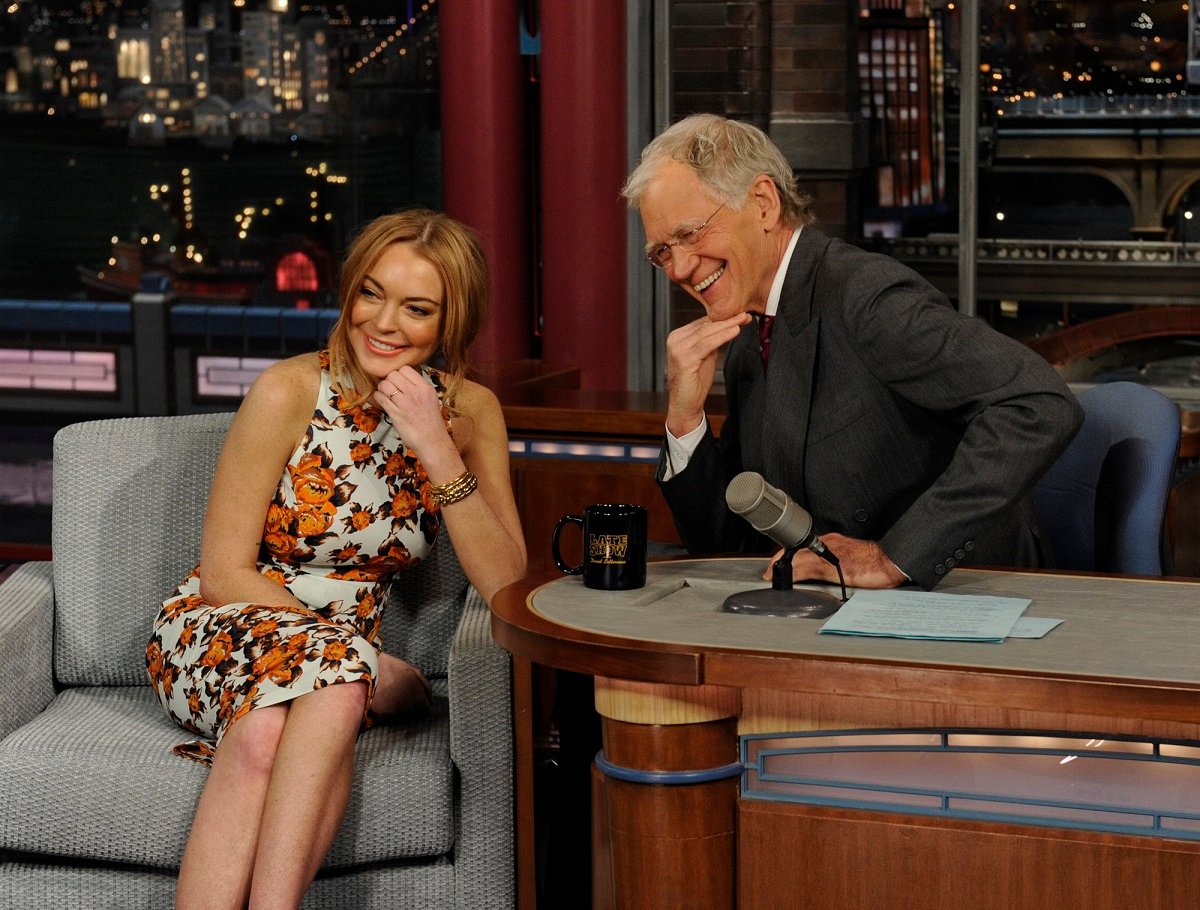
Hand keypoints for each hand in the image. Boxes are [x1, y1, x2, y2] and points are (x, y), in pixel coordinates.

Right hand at [371, 652, 433, 720]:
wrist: (365, 669)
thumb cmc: (390, 668)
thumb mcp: (412, 671)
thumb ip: (426, 687)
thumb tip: (431, 702)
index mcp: (416, 695)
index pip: (425, 710)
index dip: (422, 706)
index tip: (417, 702)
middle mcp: (406, 706)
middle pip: (414, 715)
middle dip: (411, 709)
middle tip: (402, 697)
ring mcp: (393, 712)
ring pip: (401, 718)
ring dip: (399, 712)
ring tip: (391, 698)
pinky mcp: (380, 716)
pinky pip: (387, 720)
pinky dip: (386, 714)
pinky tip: (383, 703)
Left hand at [373, 366, 454, 459]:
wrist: (432, 441)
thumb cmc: (431, 422)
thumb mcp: (431, 399)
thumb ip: (418, 387)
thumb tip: (401, 378)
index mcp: (425, 387)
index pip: (405, 369)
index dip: (399, 374)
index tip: (398, 382)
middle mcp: (415, 392)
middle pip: (393, 374)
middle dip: (389, 380)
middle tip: (391, 389)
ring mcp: (405, 402)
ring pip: (384, 384)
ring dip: (382, 389)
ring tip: (386, 396)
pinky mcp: (395, 413)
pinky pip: (380, 397)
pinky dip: (378, 398)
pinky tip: (383, 402)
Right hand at [665, 313, 751, 436]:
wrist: (685, 405)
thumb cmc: (694, 383)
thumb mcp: (705, 356)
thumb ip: (711, 342)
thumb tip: (726, 327)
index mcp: (679, 337)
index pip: (703, 323)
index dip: (722, 319)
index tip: (740, 315)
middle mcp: (675, 340)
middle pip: (705, 326)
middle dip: (727, 320)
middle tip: (745, 314)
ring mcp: (678, 349)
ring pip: (707, 333)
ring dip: (727, 326)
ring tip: (743, 320)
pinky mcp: (684, 359)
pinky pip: (707, 344)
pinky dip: (722, 337)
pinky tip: (734, 331)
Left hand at [764, 534, 906, 589]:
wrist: (891, 560)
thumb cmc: (875, 560)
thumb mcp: (850, 556)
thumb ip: (835, 560)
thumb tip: (823, 570)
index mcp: (833, 541)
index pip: (804, 545)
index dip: (788, 552)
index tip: (777, 560)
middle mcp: (828, 544)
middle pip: (797, 550)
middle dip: (779, 559)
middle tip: (768, 570)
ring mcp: (830, 556)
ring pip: (800, 559)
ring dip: (784, 568)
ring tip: (772, 576)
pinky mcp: (834, 569)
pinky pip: (809, 571)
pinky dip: (795, 575)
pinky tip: (788, 580)